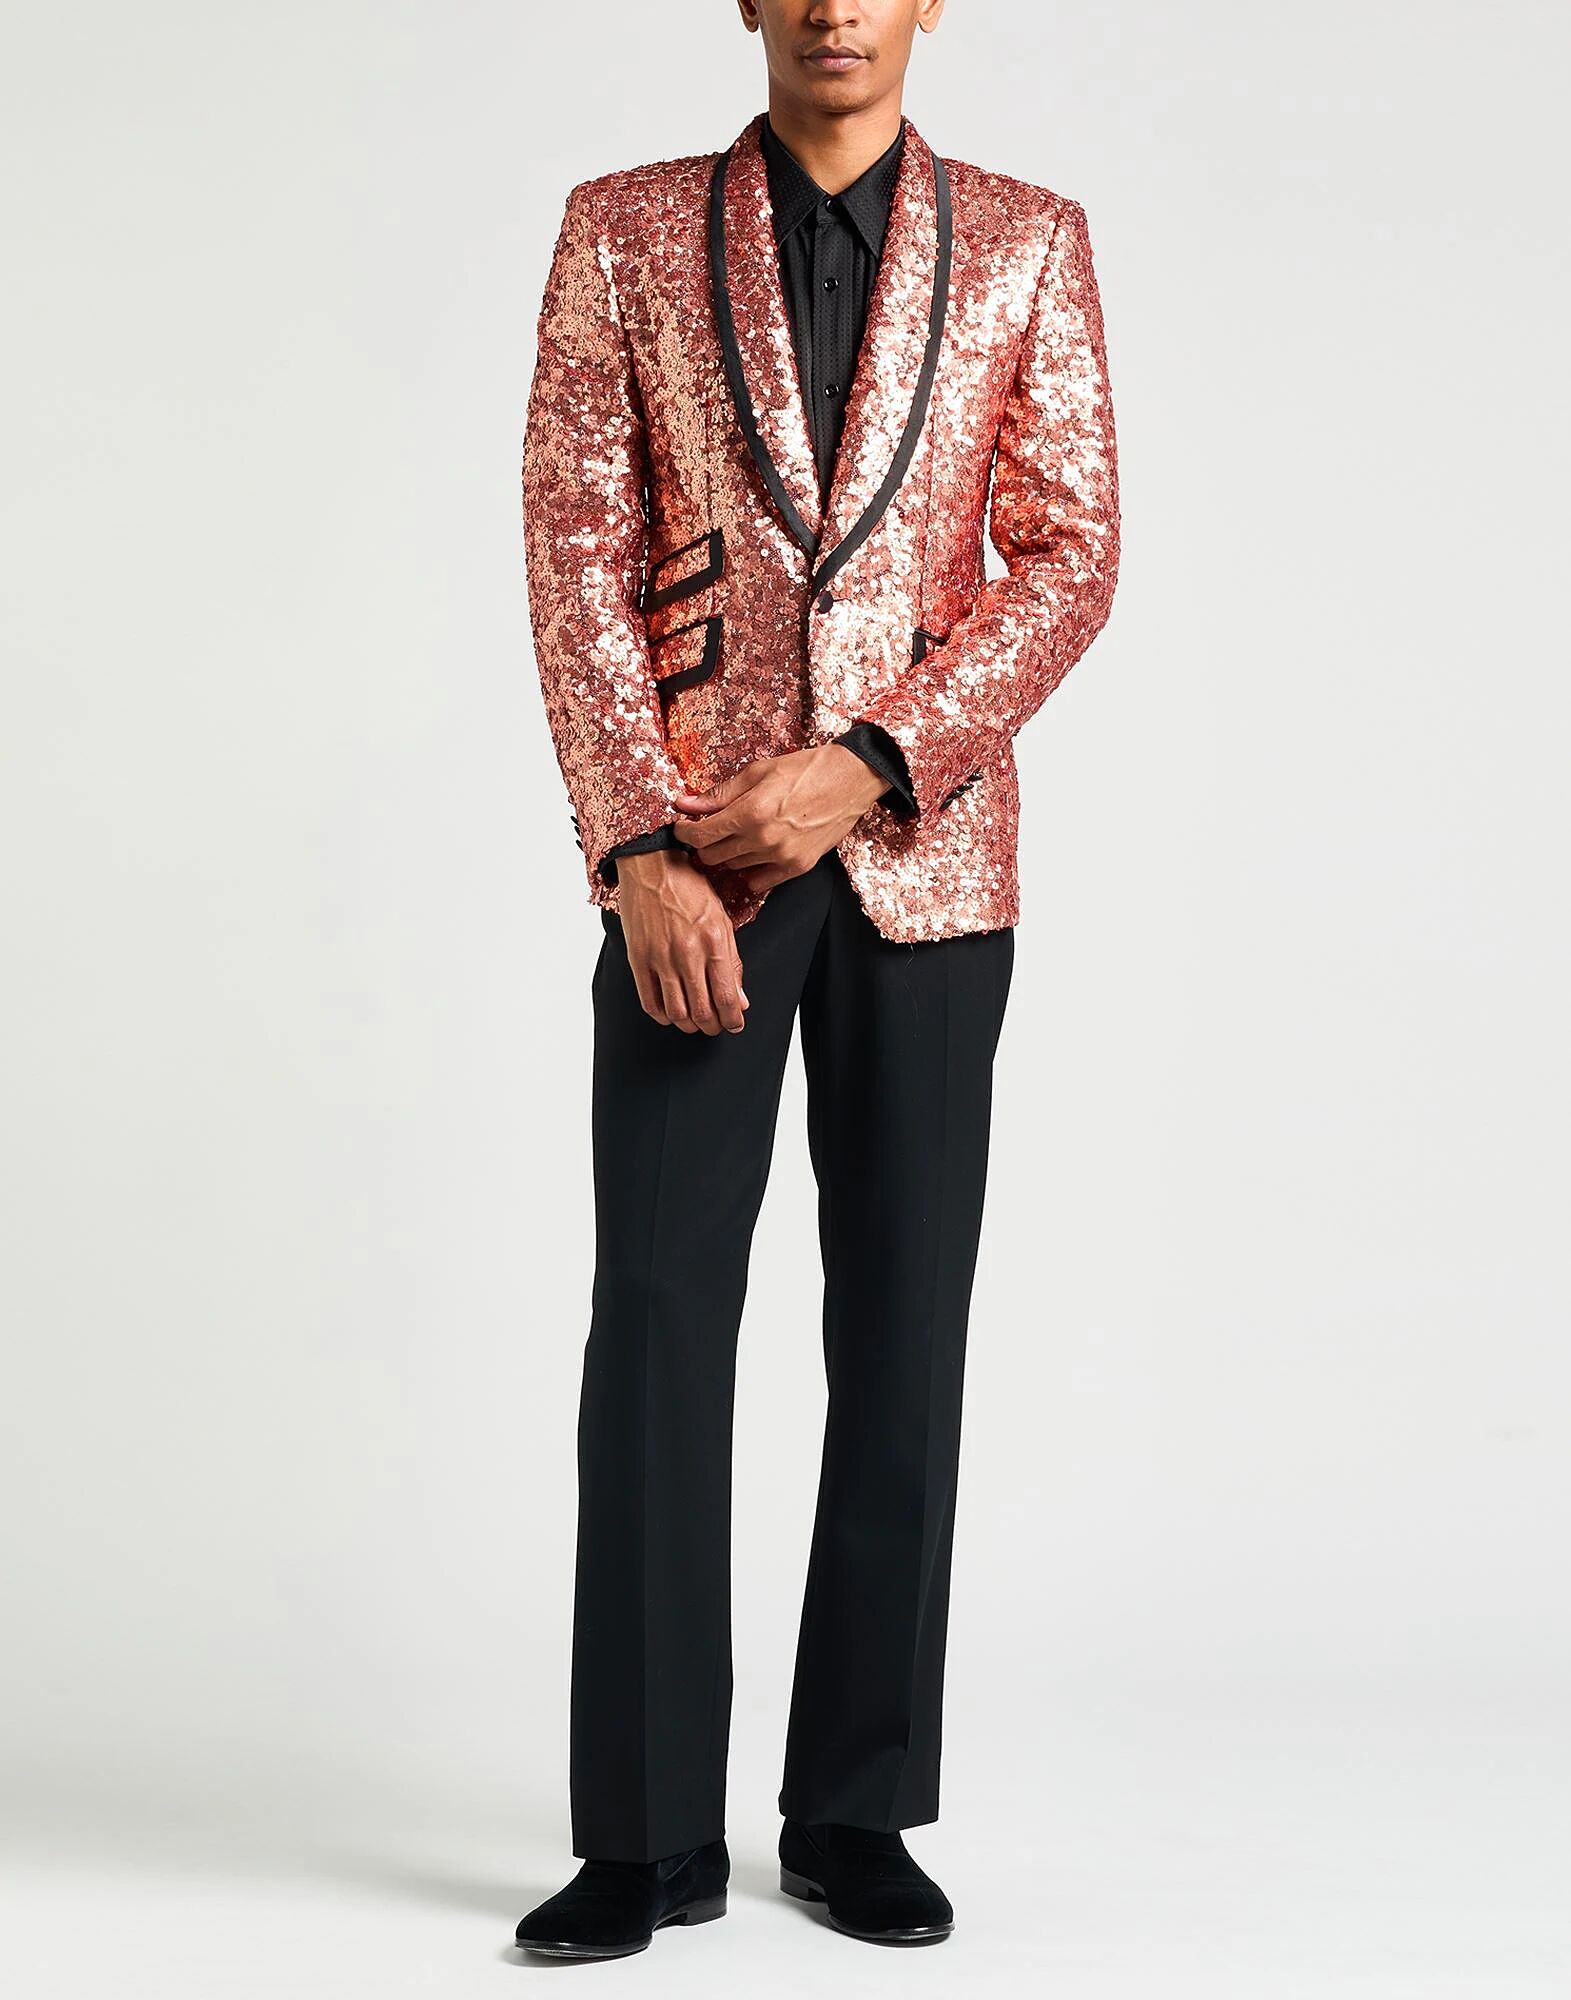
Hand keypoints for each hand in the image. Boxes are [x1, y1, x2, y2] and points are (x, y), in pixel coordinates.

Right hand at [613, 848, 749, 1034]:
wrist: (651, 865)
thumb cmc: (689, 888)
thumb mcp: (721, 919)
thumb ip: (732, 961)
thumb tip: (740, 999)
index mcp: (713, 941)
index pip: (727, 997)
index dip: (733, 1019)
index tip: (735, 1024)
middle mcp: (687, 952)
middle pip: (702, 1011)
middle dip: (713, 1026)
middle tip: (716, 1026)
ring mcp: (660, 957)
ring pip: (677, 1012)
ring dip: (689, 1026)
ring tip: (695, 1022)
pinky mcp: (638, 958)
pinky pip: (649, 1001)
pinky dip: (662, 1016)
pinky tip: (671, 1013)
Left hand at [671, 744, 885, 892]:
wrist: (850, 780)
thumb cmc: (805, 770)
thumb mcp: (757, 772)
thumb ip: (719, 793)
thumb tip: (684, 803)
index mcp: (749, 812)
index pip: (700, 834)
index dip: (684, 831)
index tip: (682, 826)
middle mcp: (762, 839)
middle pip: (712, 856)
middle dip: (705, 843)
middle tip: (710, 829)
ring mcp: (781, 857)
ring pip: (734, 867)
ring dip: (729, 853)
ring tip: (740, 834)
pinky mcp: (797, 867)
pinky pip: (759, 881)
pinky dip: (751, 870)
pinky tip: (756, 852)